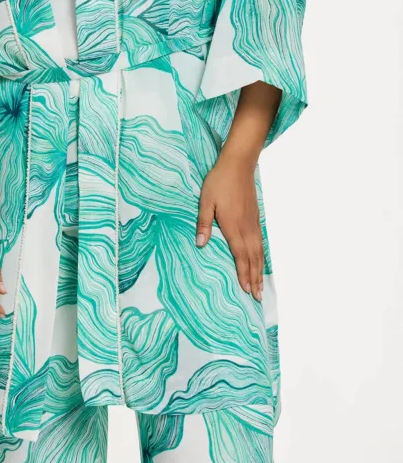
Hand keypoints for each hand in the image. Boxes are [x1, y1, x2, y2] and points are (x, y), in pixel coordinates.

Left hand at [195, 160, 263, 301]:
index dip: (243, 274)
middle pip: (252, 258)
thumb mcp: (205, 201)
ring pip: (259, 251)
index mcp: (233, 226)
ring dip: (260, 270)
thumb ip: (204, 223)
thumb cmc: (219, 182)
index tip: (246, 290)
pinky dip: (262, 255)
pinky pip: (261, 241)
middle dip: (255, 278)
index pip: (240, 255)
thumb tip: (200, 244)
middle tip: (258, 297)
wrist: (238, 165)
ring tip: (262, 286)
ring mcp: (253, 222)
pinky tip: (261, 260)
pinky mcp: (255, 217)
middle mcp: (246, 227)